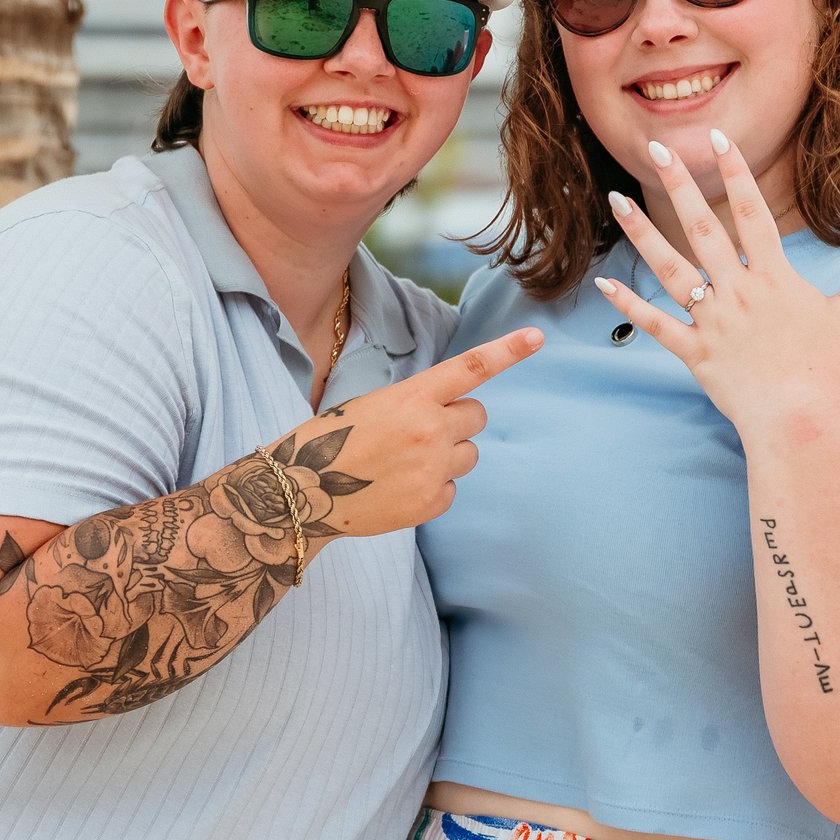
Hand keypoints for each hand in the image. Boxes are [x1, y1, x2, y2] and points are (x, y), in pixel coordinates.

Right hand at [271, 327, 543, 541]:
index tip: (538, 337)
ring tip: (405, 463)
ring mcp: (434, 469)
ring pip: (469, 454)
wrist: (302, 492)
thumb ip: (417, 403)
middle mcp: (430, 430)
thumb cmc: (333, 441)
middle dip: (457, 421)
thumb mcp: (373, 405)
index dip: (508, 351)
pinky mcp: (432, 502)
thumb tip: (453, 414)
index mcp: (413, 397)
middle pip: (477, 416)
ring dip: (447, 455)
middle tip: (420, 432)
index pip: (470, 368)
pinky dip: (432, 487)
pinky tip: (399, 487)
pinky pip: (452, 488)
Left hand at [591, 128, 839, 438]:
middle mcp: (737, 292)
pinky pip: (654, 324)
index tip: (716, 138)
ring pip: (669, 268)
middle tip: (655, 148)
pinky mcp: (694, 353)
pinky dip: (628, 304)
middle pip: (701, 228)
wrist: (802, 421)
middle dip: (679, 184)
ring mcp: (712, 321)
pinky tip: (602, 283)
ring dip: (640, 233)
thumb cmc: (832, 370)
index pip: (751, 212)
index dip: (734, 172)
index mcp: (774, 277)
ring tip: (615, 200)